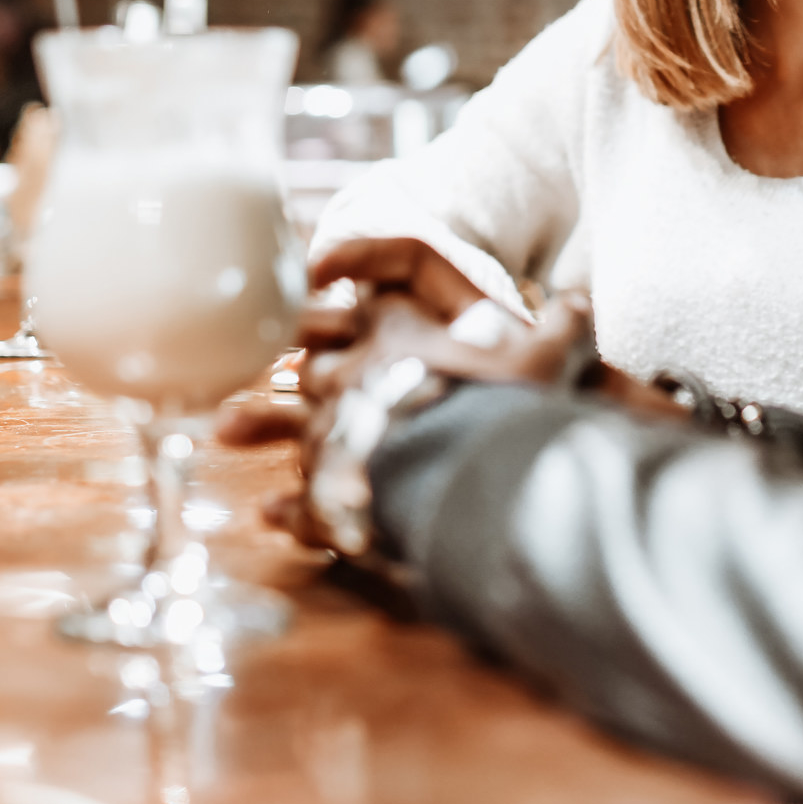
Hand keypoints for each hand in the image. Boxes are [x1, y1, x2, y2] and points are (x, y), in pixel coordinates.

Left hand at [213, 236, 594, 548]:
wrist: (473, 467)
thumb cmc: (506, 405)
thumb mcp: (550, 355)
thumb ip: (563, 325)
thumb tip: (578, 303)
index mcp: (399, 334)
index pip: (362, 304)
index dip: (347, 299)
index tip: (328, 291)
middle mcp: (356, 377)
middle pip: (312, 363)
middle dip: (303, 362)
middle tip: (289, 359)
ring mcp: (338, 434)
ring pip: (291, 424)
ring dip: (263, 423)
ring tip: (224, 429)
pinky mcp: (333, 492)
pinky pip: (303, 497)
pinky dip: (290, 505)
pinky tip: (271, 512)